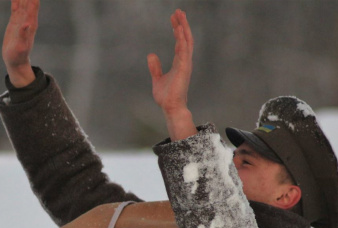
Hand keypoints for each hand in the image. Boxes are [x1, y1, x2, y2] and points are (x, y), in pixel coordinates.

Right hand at [2, 0, 38, 87]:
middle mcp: (28, 18)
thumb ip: (24, 35)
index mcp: (30, 22)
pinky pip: (16, 4)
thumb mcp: (20, 47)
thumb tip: (27, 23)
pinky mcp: (15, 20)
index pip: (33, 3)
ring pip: (23, 0)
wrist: (16, 61)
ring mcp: (22, 18)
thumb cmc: (18, 56)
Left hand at [147, 9, 196, 140]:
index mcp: (179, 63)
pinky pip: (184, 51)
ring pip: (186, 41)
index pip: (180, 42)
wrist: (170, 107)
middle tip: (178, 11)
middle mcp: (184, 61)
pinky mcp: (183, 68)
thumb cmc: (166, 96)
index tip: (173, 19)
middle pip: (185, 38)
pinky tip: (180, 30)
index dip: (177, 30)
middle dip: (182, 24)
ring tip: (180, 15)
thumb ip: (155, 67)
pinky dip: (182, 40)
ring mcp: (185, 64)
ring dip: (183, 28)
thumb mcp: (157, 78)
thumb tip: (151, 55)